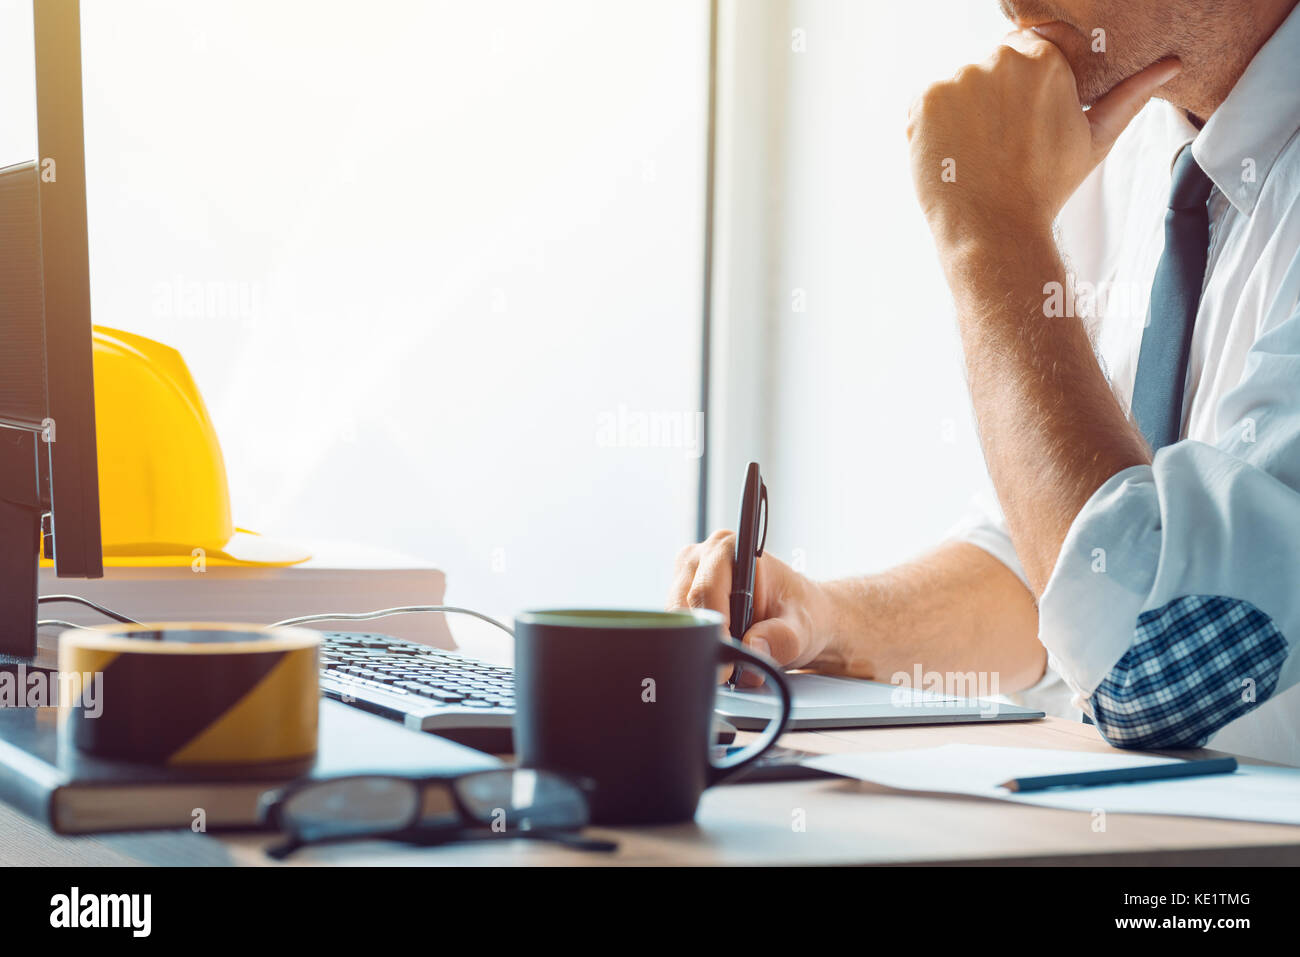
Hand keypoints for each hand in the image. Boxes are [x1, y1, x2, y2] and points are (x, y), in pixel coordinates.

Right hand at [667, 530, 831, 685]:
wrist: (796, 615)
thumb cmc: (798, 610)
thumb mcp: (802, 626)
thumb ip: (783, 637)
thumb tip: (752, 646)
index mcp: (730, 549)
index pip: (707, 588)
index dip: (715, 627)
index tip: (727, 663)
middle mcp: (701, 557)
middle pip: (684, 606)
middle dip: (705, 641)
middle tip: (729, 673)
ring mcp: (685, 578)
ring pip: (676, 620)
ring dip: (699, 645)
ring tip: (730, 663)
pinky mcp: (679, 600)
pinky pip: (676, 628)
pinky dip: (694, 646)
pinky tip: (718, 653)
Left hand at [906, 31, 1180, 246]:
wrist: (995, 229)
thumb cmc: (1047, 186)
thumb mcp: (1095, 137)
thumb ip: (1130, 94)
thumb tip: (1170, 65)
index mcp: (1043, 58)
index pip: (1032, 48)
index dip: (1029, 83)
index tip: (1028, 114)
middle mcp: (998, 59)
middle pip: (994, 64)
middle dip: (999, 95)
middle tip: (1006, 140)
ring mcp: (957, 79)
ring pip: (961, 84)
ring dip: (967, 110)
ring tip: (982, 150)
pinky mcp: (923, 101)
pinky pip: (929, 104)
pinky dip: (937, 126)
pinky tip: (957, 153)